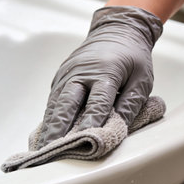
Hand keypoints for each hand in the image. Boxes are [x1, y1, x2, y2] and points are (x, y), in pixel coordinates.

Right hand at [37, 6, 162, 147]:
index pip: (97, 103)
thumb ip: (131, 104)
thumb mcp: (142, 80)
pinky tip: (46, 134)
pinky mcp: (61, 76)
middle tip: (50, 152)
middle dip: (58, 130)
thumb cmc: (133, 58)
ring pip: (55, 103)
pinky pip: (54, 99)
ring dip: (48, 126)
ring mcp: (68, 73)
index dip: (91, 124)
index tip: (85, 144)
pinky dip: (50, 117)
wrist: (118, 31)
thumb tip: (119, 128)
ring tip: (41, 149)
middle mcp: (82, 72)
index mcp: (106, 72)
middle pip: (66, 104)